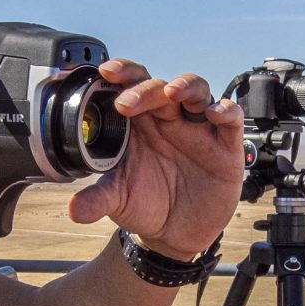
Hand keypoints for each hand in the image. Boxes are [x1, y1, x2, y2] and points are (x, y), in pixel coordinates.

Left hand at [68, 62, 246, 258]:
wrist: (176, 233)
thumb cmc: (146, 205)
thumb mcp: (118, 201)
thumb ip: (97, 200)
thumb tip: (73, 209)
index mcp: (139, 123)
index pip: (130, 86)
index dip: (120, 74)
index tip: (104, 72)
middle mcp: (168, 120)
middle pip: (159, 86)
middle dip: (143, 88)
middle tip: (126, 103)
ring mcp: (197, 129)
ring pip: (197, 91)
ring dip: (187, 86)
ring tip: (174, 93)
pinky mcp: (224, 146)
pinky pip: (231, 120)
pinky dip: (226, 111)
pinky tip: (215, 113)